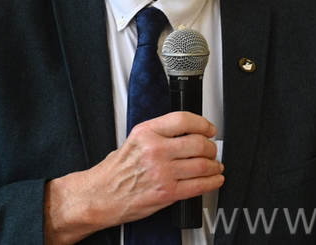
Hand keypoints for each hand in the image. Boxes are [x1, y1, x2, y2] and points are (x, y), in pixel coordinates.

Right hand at [43, 112, 223, 244]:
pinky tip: (215, 179)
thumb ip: (158, 133)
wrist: (100, 196)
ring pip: (202, 165)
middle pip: (197, 143)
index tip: (209, 128)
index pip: (183, 120)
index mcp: (146, 133)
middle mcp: (155, 151)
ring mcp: (162, 173)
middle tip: (212, 149)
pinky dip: (212, 182)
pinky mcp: (167, 193)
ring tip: (215, 165)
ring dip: (214, 165)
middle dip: (211, 147)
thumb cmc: (115, 171)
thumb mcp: (134, 140)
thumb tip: (185, 131)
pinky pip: (198, 186)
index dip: (202, 123)